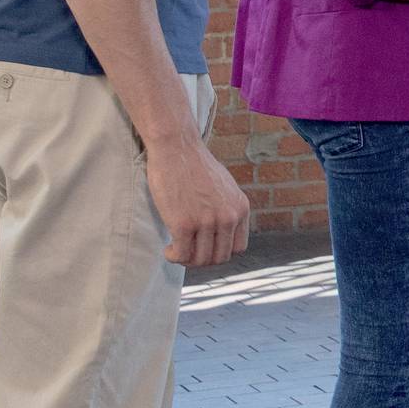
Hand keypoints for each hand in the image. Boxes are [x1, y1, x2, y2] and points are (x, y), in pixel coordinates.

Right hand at [144, 134, 251, 267]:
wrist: (176, 147)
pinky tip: (168, 250)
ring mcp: (207, 221)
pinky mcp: (184, 224)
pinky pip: (182, 254)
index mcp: (240, 209)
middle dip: (202, 259)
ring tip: (176, 250)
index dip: (220, 252)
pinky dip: (174, 257)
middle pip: (220, 257)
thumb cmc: (195, 164)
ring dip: (187, 260)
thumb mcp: (224, 187)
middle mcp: (228, 217)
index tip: (205, 247)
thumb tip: (219, 231)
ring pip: (201, 259)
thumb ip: (226, 208)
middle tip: (187, 252)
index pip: (238, 248)